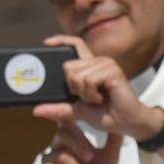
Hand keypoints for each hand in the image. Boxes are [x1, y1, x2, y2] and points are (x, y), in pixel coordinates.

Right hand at [34, 123, 121, 163]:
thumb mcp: (110, 159)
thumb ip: (114, 141)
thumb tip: (122, 120)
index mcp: (72, 140)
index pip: (69, 123)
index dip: (74, 119)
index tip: (83, 119)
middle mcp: (57, 147)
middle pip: (62, 135)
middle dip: (78, 144)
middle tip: (91, 157)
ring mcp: (48, 161)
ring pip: (58, 156)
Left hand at [37, 35, 163, 140]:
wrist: (127, 122)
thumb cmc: (107, 114)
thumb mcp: (77, 111)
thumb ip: (58, 109)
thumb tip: (36, 110)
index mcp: (90, 67)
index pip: (75, 45)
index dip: (61, 41)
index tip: (47, 43)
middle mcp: (98, 61)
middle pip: (68, 67)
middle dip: (73, 88)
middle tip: (88, 97)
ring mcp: (106, 64)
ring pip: (77, 76)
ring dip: (84, 94)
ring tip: (97, 99)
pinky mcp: (112, 71)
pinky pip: (88, 81)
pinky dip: (91, 95)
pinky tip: (102, 98)